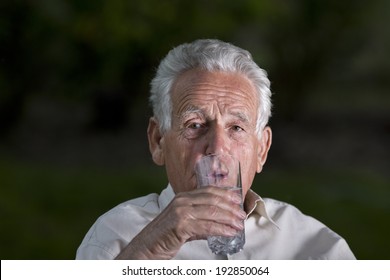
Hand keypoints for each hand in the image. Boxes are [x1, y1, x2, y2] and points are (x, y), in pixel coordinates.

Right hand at [115, 186, 245, 258]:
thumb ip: (199, 221)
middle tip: (242, 214)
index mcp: (182, 197)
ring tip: (239, 224)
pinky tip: (229, 233)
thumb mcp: (184, 224)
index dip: (225, 193)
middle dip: (230, 207)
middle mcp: (182, 201)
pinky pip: (206, 226)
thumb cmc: (165, 236)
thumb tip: (220, 222)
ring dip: (229, 218)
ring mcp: (180, 212)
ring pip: (212, 212)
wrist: (146, 248)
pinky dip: (221, 229)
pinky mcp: (180, 225)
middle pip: (212, 200)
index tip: (238, 198)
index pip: (208, 190)